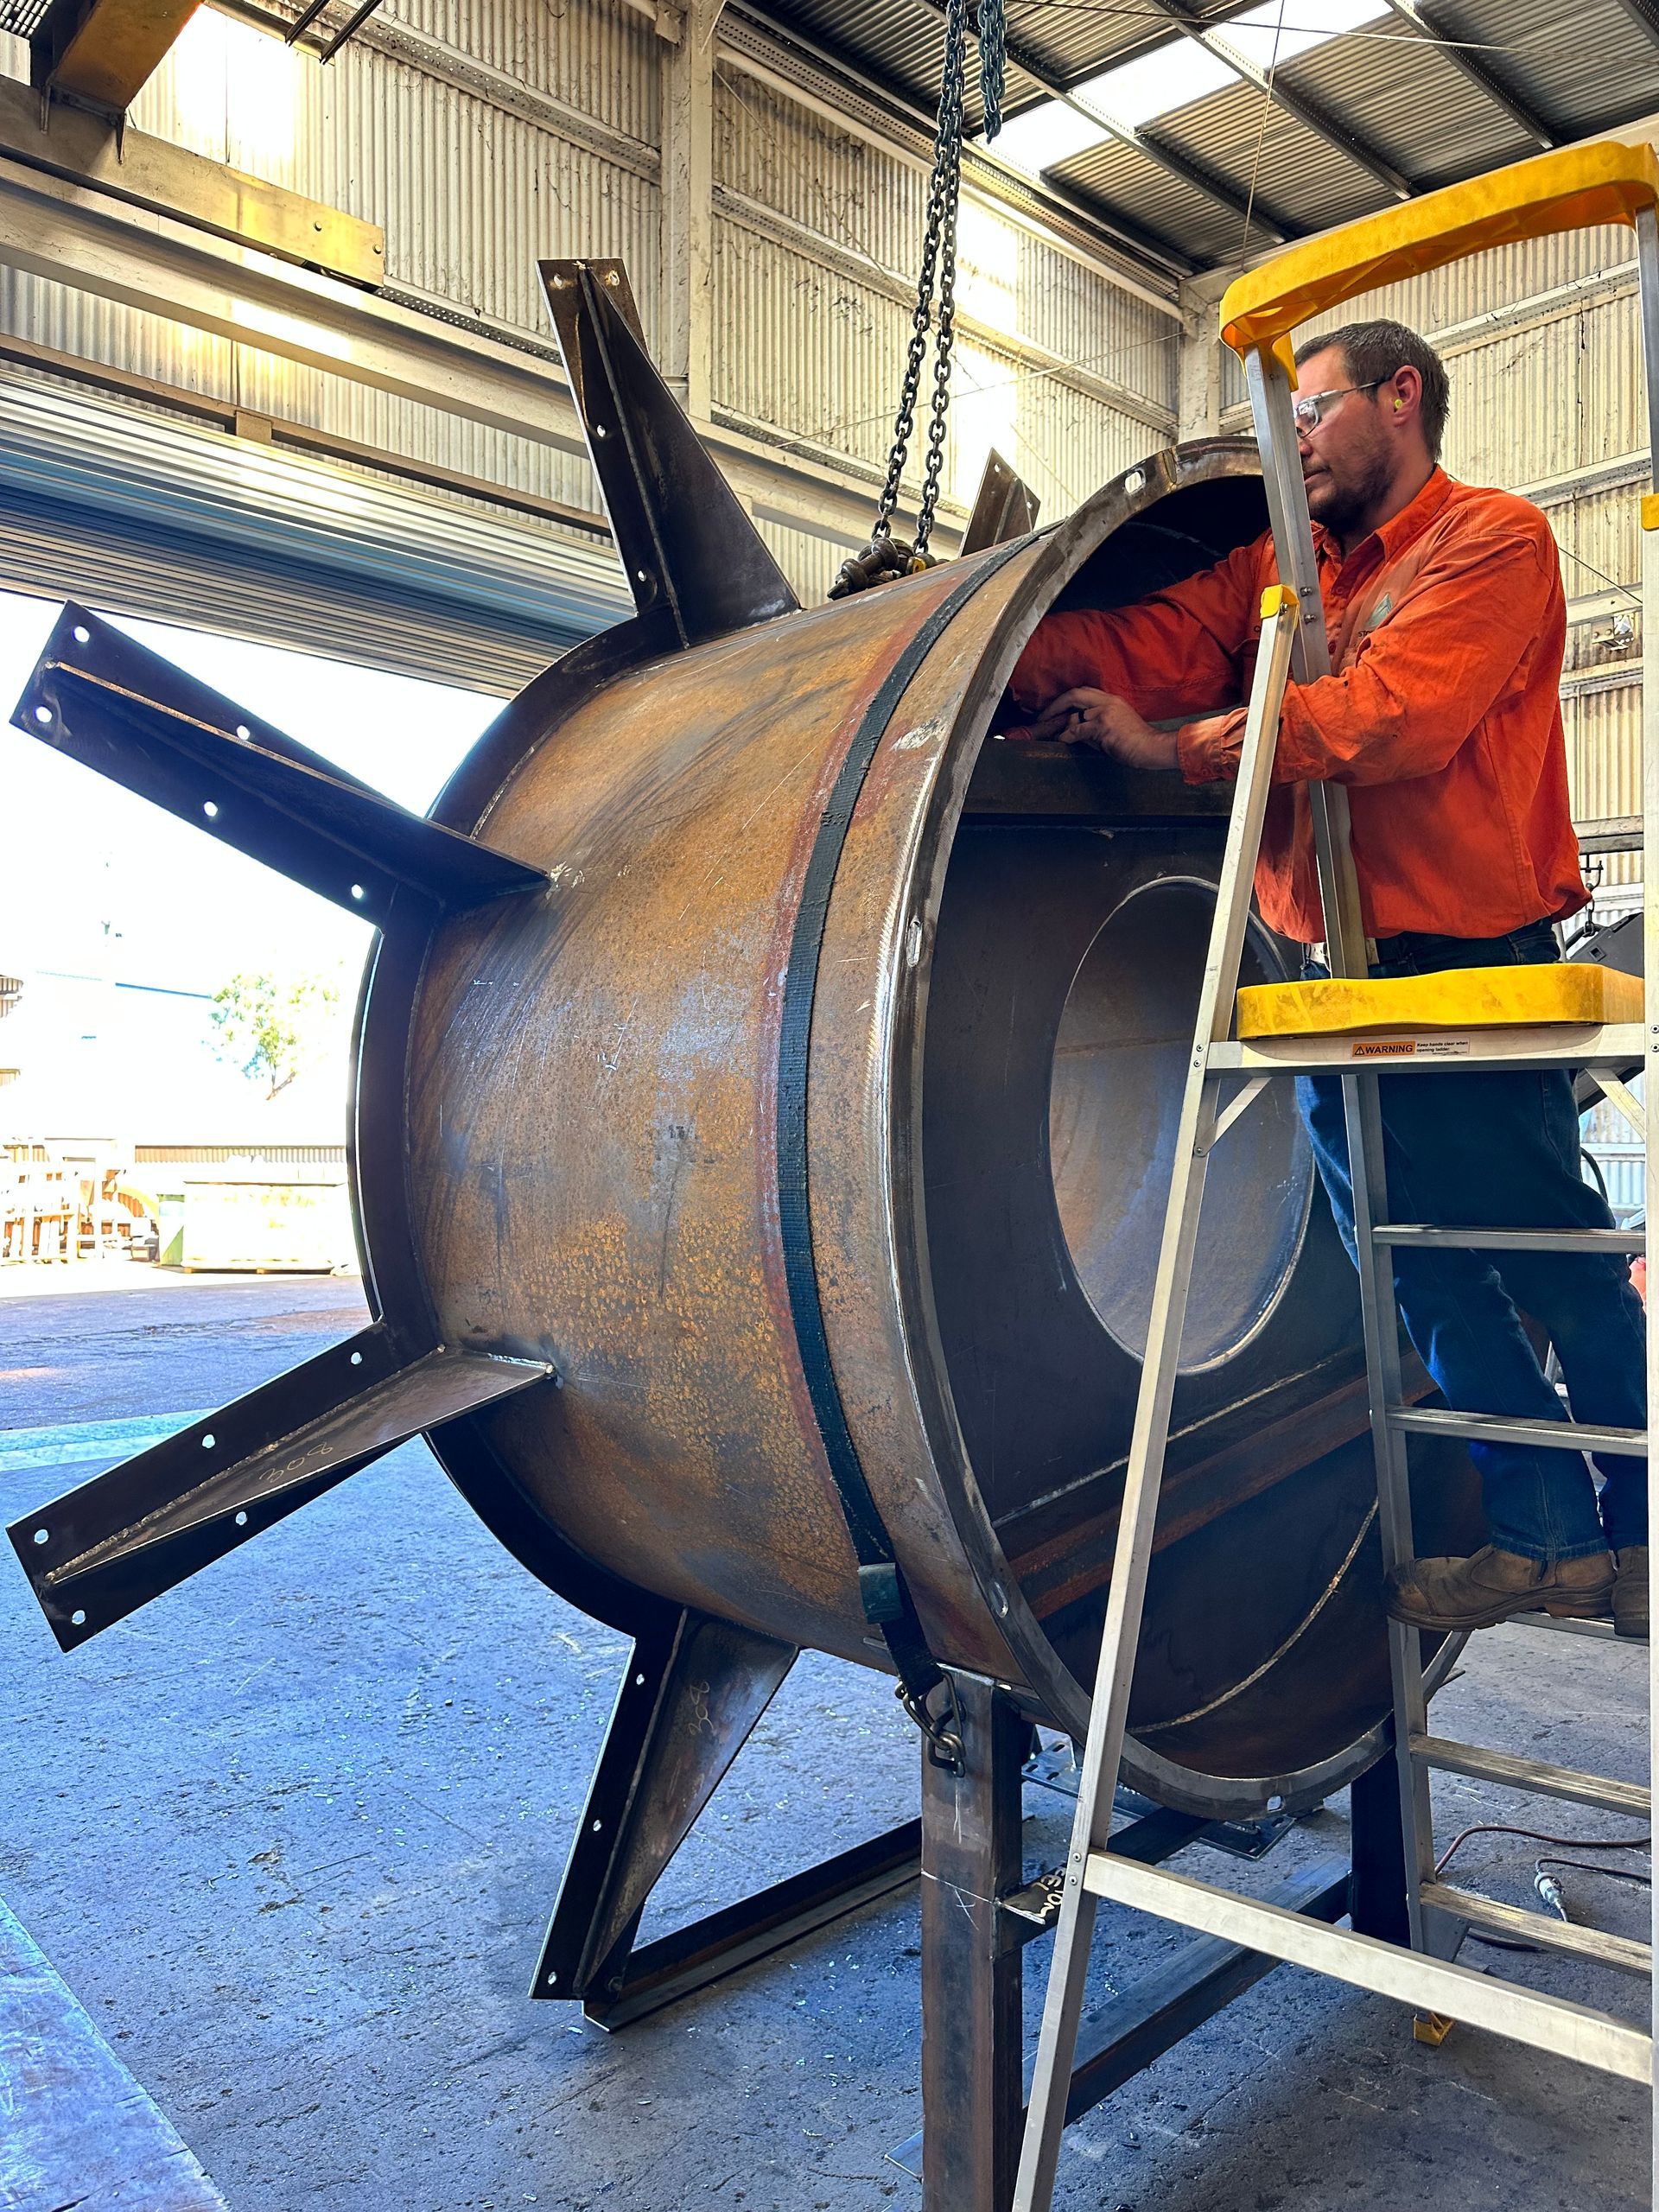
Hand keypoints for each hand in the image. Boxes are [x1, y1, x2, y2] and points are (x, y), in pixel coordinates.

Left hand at [1005, 688, 1178, 770]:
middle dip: (1055, 705)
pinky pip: (1078, 729)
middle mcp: (1107, 702)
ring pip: (1074, 715)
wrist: (1152, 747)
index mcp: (1112, 700)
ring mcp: (1105, 712)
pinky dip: (1067, 736)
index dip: (1065, 699)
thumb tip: (1073, 731)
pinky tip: (1063, 741)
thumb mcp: (1116, 727)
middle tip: (1043, 717)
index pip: (1083, 691)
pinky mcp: (1103, 726)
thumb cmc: (1136, 741)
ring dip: (1059, 726)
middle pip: (1074, 694)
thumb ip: (1095, 726)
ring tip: (1052, 734)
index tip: (1054, 709)